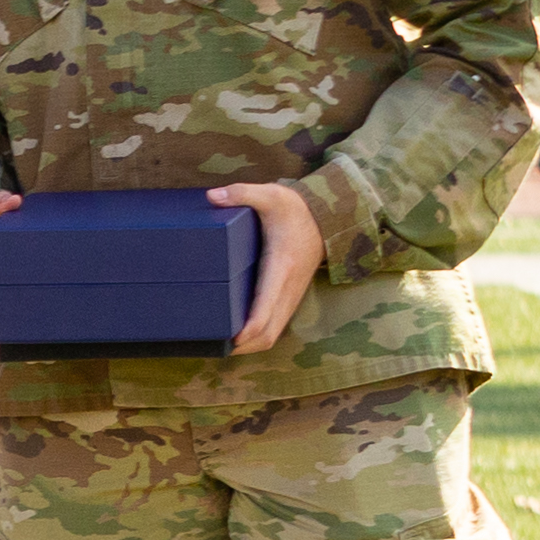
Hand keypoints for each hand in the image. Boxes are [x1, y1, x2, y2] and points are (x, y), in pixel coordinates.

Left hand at [204, 180, 323, 352]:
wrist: (328, 219)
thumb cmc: (295, 209)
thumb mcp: (271, 194)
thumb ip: (242, 193)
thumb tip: (212, 196)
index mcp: (281, 267)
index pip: (267, 307)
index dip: (250, 327)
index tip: (230, 338)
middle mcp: (288, 288)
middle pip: (269, 332)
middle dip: (244, 346)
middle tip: (212, 346)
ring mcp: (291, 296)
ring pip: (273, 334)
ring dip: (250, 346)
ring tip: (219, 346)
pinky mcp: (290, 298)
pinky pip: (275, 326)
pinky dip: (258, 337)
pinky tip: (236, 337)